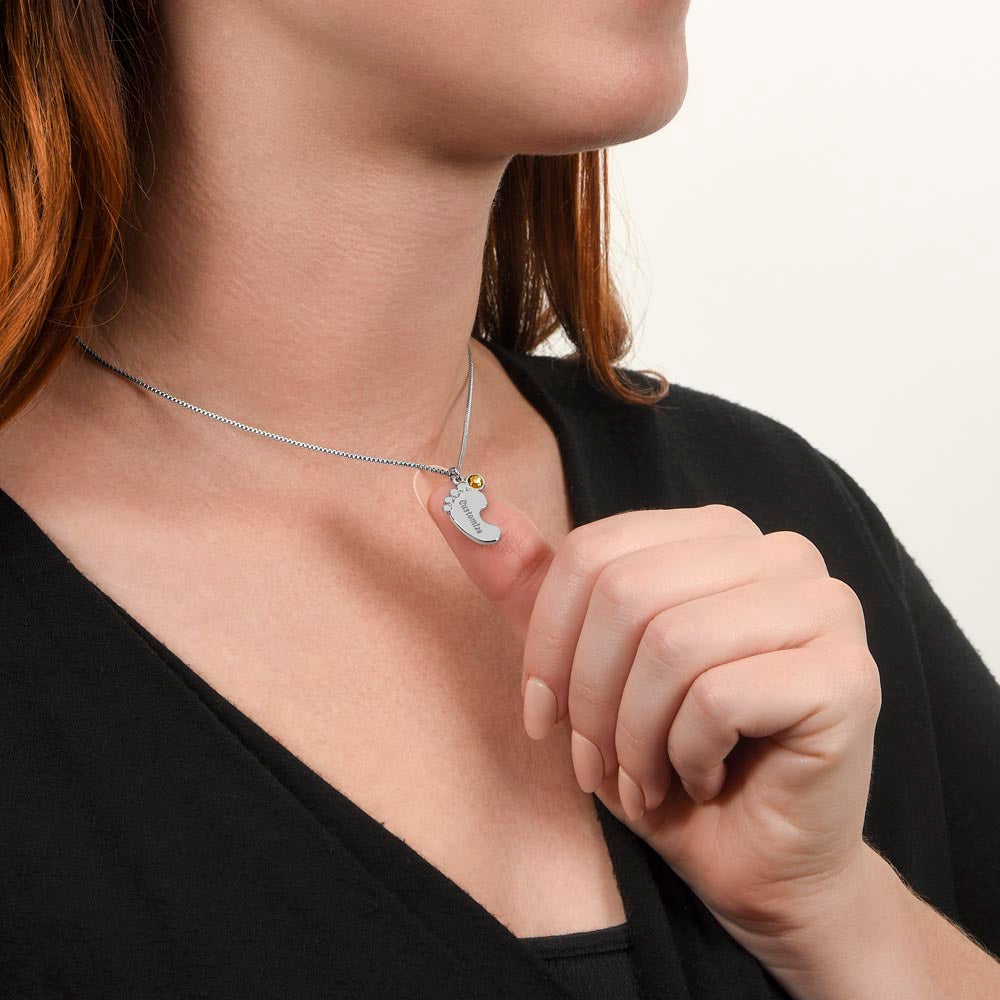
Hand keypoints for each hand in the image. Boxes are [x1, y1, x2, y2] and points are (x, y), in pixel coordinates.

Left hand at [413, 471, 882, 958]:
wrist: (754, 859)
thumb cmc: (666, 756)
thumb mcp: (579, 664)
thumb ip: (522, 578)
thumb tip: (436, 489)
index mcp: (715, 533)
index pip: (595, 550)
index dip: (549, 642)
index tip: (543, 716)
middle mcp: (779, 552)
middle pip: (627, 593)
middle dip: (589, 699)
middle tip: (596, 763)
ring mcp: (825, 607)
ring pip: (670, 643)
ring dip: (632, 736)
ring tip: (643, 778)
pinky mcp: (847, 673)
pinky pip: (718, 695)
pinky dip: (685, 757)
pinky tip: (702, 779)